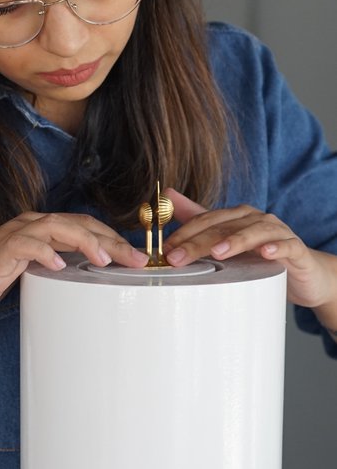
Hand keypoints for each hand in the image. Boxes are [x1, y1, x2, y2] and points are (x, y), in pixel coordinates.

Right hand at [0, 212, 148, 331]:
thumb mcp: (29, 276)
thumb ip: (54, 268)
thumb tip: (90, 275)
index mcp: (38, 230)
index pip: (83, 225)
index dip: (112, 237)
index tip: (136, 257)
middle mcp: (27, 226)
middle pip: (77, 223)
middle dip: (110, 239)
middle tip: (135, 259)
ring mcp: (12, 237)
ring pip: (55, 226)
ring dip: (85, 241)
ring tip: (106, 260)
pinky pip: (25, 246)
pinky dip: (45, 253)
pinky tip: (60, 266)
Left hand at [163, 188, 336, 309]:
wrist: (304, 272)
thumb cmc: (262, 256)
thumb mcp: (228, 240)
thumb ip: (198, 219)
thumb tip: (167, 196)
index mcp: (237, 216)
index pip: (207, 220)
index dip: (185, 233)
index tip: (165, 250)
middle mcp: (256, 219)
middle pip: (225, 227)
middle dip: (199, 242)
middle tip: (178, 258)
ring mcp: (277, 232)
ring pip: (255, 232)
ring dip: (236, 241)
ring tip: (218, 253)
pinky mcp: (297, 249)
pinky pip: (287, 245)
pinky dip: (276, 247)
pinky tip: (265, 253)